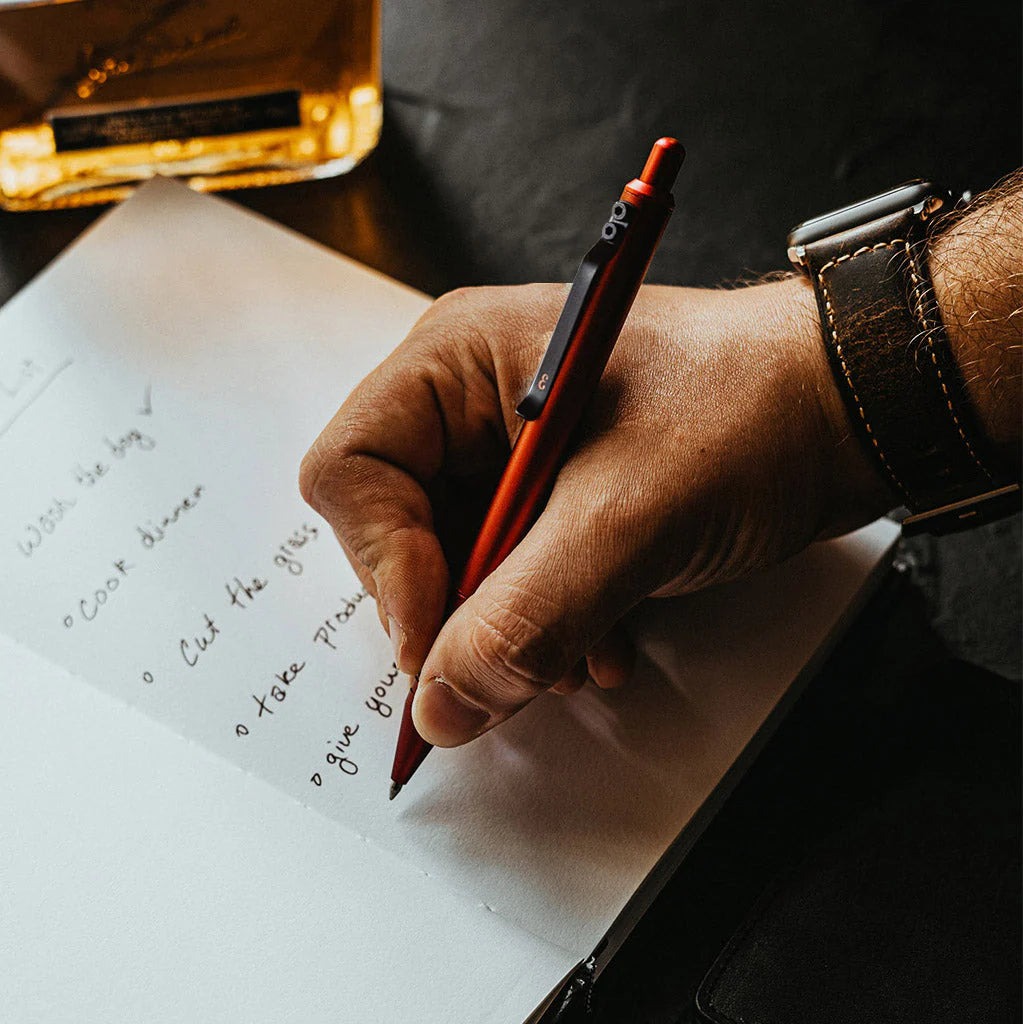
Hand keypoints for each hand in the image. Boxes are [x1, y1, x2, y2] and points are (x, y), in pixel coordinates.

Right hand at [299, 277, 889, 746]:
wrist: (844, 409)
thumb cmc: (745, 415)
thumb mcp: (626, 519)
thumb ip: (524, 618)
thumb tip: (439, 707)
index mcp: (457, 362)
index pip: (352, 472)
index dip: (385, 565)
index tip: (440, 643)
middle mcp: (468, 399)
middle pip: (395, 529)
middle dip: (457, 611)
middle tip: (512, 666)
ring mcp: (507, 448)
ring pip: (456, 564)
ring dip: (508, 628)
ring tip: (577, 659)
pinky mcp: (550, 490)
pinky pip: (508, 571)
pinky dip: (544, 620)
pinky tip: (600, 645)